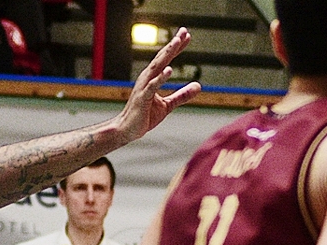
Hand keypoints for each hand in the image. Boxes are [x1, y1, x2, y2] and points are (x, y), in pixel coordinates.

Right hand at [114, 28, 202, 142]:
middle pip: (162, 58)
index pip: (166, 59)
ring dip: (167, 54)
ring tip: (177, 43)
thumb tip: (198, 86)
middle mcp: (147, 78)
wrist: (128, 130)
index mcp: (152, 78)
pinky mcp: (142, 98)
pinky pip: (152, 86)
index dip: (177, 48)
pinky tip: (169, 69)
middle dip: (173, 45)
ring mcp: (143, 87)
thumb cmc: (145, 116)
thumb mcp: (168, 105)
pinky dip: (160, 78)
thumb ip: (182, 95)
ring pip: (157, 67)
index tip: (186, 35)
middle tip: (183, 32)